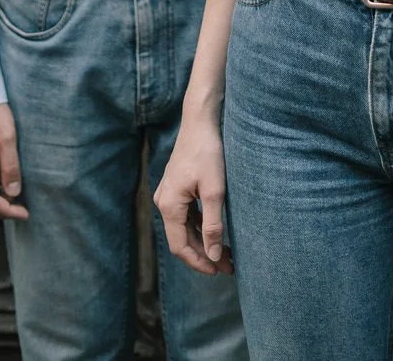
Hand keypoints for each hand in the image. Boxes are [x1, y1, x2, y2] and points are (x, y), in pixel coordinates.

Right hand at [153, 113, 233, 277]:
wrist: (200, 122)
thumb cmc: (208, 152)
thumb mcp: (215, 190)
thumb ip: (213, 225)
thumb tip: (214, 255)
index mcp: (169, 205)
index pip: (180, 246)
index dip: (198, 263)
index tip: (219, 272)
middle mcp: (163, 202)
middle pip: (182, 238)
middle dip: (204, 254)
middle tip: (229, 266)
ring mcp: (168, 194)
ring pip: (184, 228)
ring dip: (203, 241)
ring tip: (227, 254)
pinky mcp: (176, 188)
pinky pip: (186, 215)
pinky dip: (200, 227)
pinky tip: (216, 232)